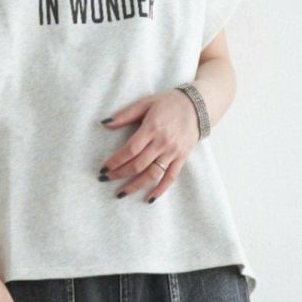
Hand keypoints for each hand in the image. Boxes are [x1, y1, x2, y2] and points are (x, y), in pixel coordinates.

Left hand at [98, 87, 197, 201]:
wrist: (198, 106)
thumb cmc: (169, 103)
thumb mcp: (146, 103)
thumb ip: (125, 114)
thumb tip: (105, 124)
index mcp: (152, 127)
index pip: (130, 149)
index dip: (116, 161)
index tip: (104, 167)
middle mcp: (162, 142)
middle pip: (138, 164)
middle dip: (120, 174)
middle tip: (106, 179)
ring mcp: (173, 152)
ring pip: (152, 174)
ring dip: (135, 186)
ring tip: (121, 193)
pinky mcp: (182, 158)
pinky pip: (170, 177)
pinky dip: (160, 189)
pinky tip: (149, 198)